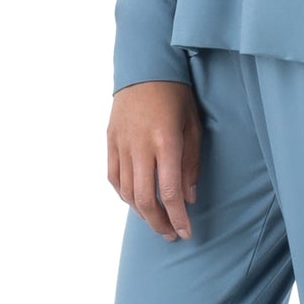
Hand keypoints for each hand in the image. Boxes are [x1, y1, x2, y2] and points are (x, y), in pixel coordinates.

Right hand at [108, 79, 200, 239]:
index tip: (186, 233)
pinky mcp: (110, 142)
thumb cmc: (176, 95)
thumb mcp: (193, 125)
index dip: (178, 217)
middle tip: (171, 234)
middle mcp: (140, 146)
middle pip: (145, 199)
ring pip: (127, 192)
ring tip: (157, 221)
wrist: (144, 68)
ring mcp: (121, 144)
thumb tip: (189, 198)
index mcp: (165, 141)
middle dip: (159, 223)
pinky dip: (125, 195)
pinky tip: (137, 201)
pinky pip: (114, 178)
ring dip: (143, 213)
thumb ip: (191, 163)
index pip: (170, 191)